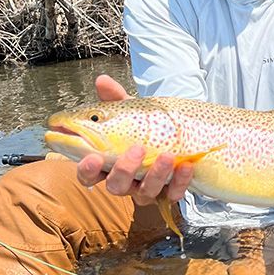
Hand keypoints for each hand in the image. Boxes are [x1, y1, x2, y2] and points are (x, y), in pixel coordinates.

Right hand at [75, 74, 193, 205]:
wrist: (174, 137)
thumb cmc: (142, 127)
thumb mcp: (129, 112)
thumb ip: (115, 99)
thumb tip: (102, 80)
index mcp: (107, 164)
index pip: (89, 174)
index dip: (87, 170)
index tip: (92, 158)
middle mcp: (125, 181)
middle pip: (116, 186)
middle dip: (124, 170)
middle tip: (137, 149)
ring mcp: (146, 189)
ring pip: (145, 192)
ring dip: (156, 174)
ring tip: (167, 154)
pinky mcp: (169, 193)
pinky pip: (173, 194)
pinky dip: (180, 182)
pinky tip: (186, 166)